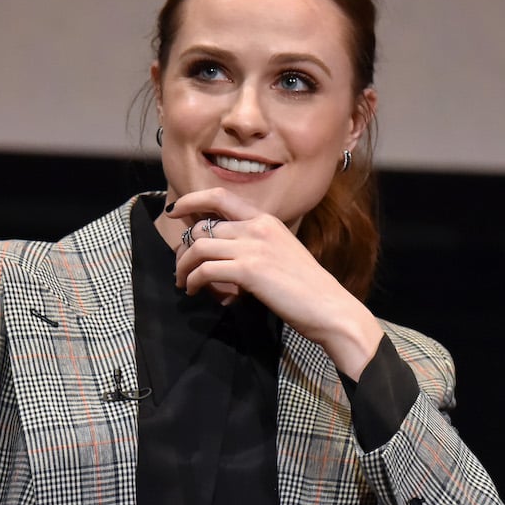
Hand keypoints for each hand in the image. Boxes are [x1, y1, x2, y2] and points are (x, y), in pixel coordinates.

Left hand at [163, 188, 384, 378]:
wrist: (330, 308)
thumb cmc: (307, 288)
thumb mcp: (281, 253)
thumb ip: (255, 247)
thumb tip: (225, 255)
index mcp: (266, 220)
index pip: (220, 196)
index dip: (192, 200)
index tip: (175, 211)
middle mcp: (258, 227)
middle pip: (202, 226)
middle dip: (184, 247)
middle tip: (181, 267)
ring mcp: (253, 247)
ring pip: (199, 246)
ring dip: (184, 266)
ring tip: (184, 282)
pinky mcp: (249, 271)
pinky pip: (205, 270)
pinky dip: (194, 280)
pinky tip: (195, 290)